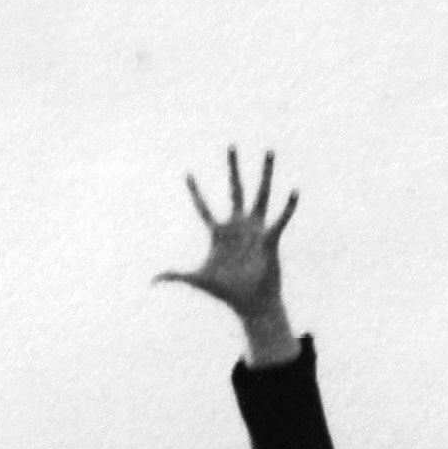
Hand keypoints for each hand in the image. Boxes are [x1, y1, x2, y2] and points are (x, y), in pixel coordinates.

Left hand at [152, 150, 298, 360]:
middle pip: (235, 189)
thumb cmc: (226, 291)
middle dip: (232, 168)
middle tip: (230, 145)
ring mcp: (255, 229)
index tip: (187, 174)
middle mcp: (238, 225)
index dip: (195, 192)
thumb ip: (176, 275)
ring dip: (266, 173)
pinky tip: (294, 190)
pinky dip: (288, 207)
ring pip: (261, 194)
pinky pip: (281, 219)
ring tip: (269, 151)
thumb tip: (154, 280)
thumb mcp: (197, 279)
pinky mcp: (270, 238)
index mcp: (219, 233)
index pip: (203, 208)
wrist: (249, 303)